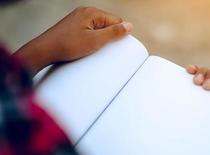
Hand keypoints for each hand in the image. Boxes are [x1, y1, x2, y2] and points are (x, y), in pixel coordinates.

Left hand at [14, 7, 132, 73]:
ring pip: (98, 29)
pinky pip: (89, 32)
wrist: (44, 51)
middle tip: (101, 48)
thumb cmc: (66, 45)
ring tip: (91, 49)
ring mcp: (78, 20)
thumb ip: (113, 33)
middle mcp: (84, 13)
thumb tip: (129, 26)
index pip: (116, 20)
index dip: (118, 33)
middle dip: (108, 37)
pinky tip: (86, 48)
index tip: (116, 45)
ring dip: (99, 40)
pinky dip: (91, 40)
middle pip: (107, 24)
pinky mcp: (73, 28)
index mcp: (91, 13)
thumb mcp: (95, 41)